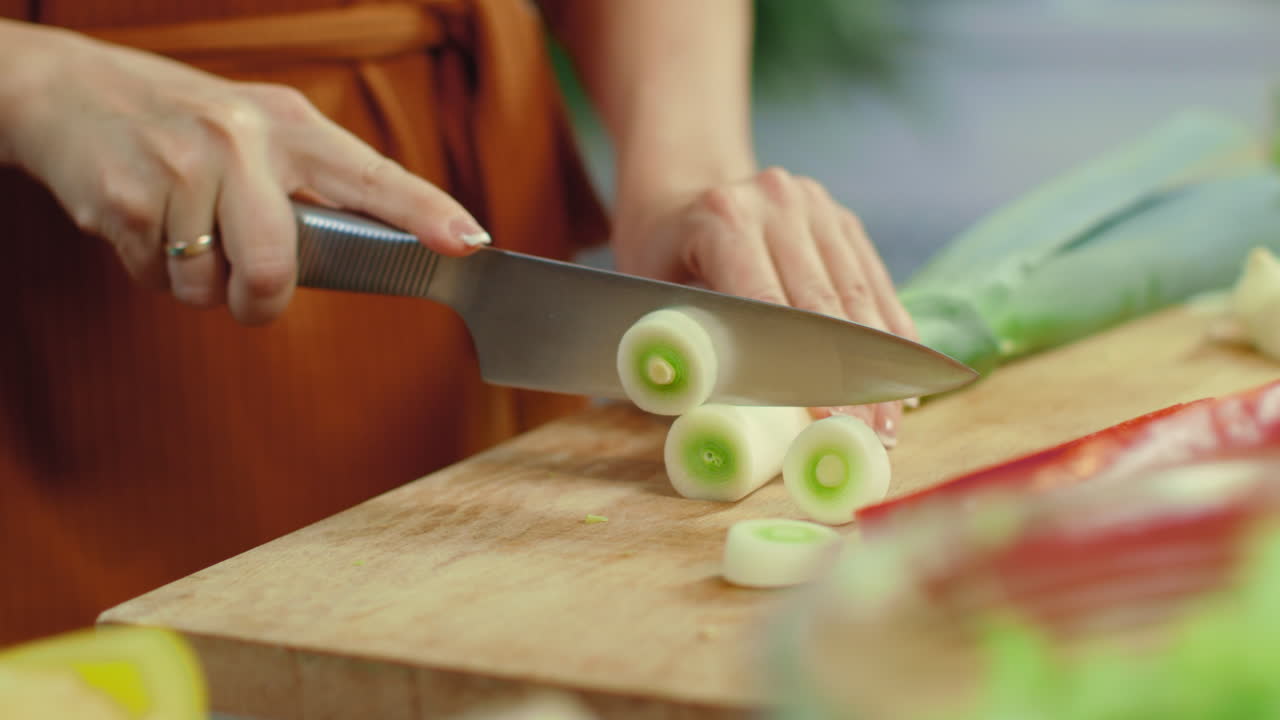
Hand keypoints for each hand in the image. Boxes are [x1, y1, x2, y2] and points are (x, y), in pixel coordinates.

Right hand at [0, 23, 488, 324]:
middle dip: (261, 302)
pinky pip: (157, 279)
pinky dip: (152, 270)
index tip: (470, 242)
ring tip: (185, 231)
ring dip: (198, 285)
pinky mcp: (125, 198)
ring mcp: (181, 166)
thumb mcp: (261, 132)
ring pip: (210, 288)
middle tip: (250, 293)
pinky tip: (147, 223)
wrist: (72, 90)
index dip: (426, 213)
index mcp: (293, 127)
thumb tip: (379, 254)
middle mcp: (242, 139)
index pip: (374, 177)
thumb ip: (315, 184)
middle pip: (277, 268)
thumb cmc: (189, 124)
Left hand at [611, 167, 916, 447]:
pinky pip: (874, 283)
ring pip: (858, 295)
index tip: (828, 421)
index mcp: (724, 218)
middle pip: (824, 303)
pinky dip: (890, 333)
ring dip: (879, 364)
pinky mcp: (843, 220)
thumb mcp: (647, 293)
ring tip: (888, 423)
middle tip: (868, 437)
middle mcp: (777, 202)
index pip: (770, 304)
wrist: (683, 188)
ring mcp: (816, 207)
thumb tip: (704, 410)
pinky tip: (903, 380)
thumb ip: (674, 343)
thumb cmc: (659, 254)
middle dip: (850, 378)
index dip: (801, 366)